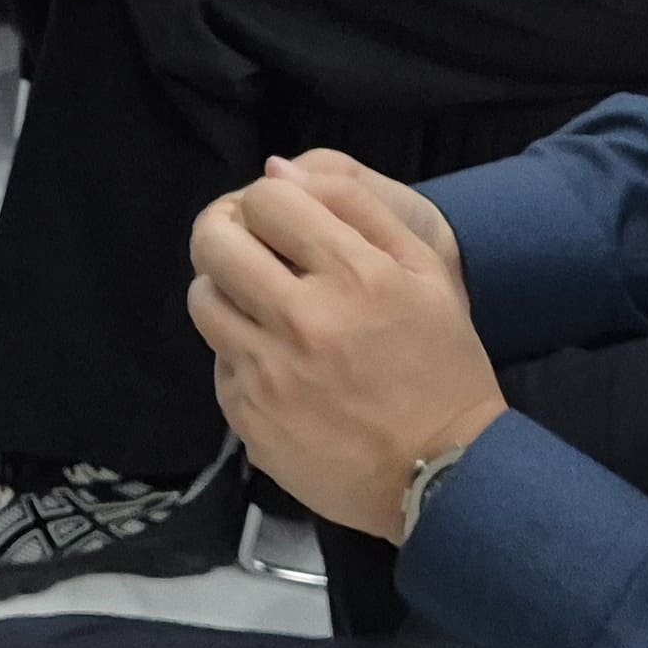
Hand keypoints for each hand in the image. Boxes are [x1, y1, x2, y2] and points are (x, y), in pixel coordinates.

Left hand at [187, 156, 500, 541]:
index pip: (264, 200)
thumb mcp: (427, 270)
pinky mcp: (249, 418)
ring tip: (259, 302)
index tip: (281, 221)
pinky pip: (218, 361)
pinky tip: (278, 363)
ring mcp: (269, 374)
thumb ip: (354, 205)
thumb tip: (276, 172)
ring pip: (203, 298)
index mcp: (352, 276)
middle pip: (213, 242)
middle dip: (226, 230)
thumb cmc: (442, 365)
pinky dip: (239, 351)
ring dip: (225, 288)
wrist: (444, 475)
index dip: (268, 202)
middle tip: (248, 245)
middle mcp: (302, 321)